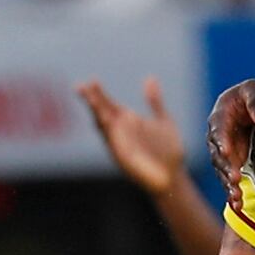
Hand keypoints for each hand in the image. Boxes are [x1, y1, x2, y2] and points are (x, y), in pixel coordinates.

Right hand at [78, 76, 185, 196]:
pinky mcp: (122, 156)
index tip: (90, 80)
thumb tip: (149, 78)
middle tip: (81, 86)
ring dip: (96, 113)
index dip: (98, 93)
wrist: (173, 176)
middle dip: (92, 100)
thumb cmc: (169, 151)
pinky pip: (111, 142)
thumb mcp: (163, 120)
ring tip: (90, 99)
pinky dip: (106, 131)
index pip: (108, 104)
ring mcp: (119, 143)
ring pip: (102, 125)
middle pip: (101, 112)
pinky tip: (103, 119)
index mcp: (128, 121)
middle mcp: (120, 131)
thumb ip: (154, 101)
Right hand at [207, 77, 254, 200]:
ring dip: (229, 184)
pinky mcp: (230, 164)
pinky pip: (229, 180)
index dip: (222, 142)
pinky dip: (233, 192)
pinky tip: (238, 206)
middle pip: (219, 156)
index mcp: (219, 117)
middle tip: (236, 178)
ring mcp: (222, 153)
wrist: (246, 105)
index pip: (218, 131)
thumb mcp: (253, 89)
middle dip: (227, 168)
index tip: (227, 153)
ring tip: (237, 198)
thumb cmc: (249, 95)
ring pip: (223, 171)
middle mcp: (217, 137)